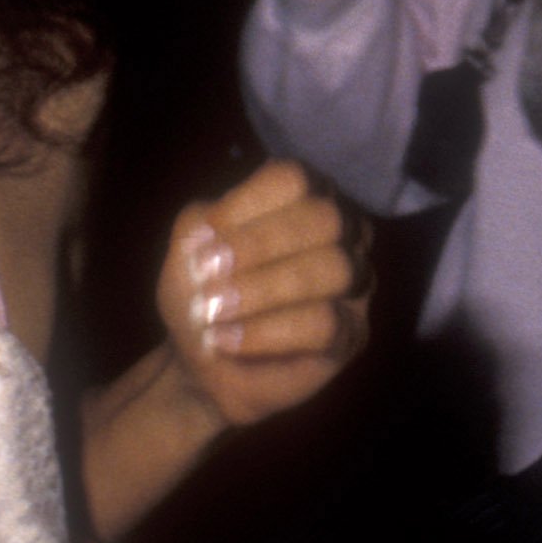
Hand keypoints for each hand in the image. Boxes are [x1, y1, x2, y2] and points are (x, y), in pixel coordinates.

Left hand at [157, 159, 370, 427]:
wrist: (203, 364)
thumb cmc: (202, 294)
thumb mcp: (186, 251)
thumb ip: (198, 227)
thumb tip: (215, 231)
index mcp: (303, 198)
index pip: (294, 179)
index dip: (247, 204)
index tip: (204, 237)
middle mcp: (342, 231)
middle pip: (325, 217)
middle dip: (260, 245)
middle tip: (208, 276)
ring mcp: (355, 282)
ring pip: (334, 268)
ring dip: (263, 290)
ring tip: (214, 313)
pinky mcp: (352, 333)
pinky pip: (325, 324)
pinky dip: (266, 332)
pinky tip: (227, 341)